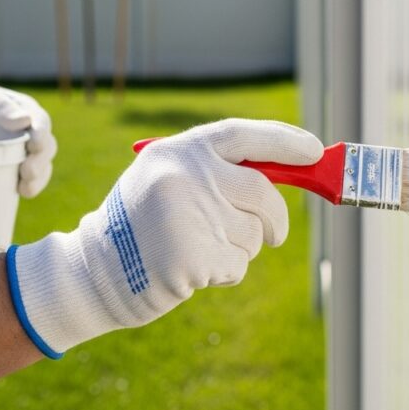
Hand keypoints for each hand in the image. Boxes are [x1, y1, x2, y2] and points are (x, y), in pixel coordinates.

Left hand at [0, 80, 55, 197]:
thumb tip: (24, 121)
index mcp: (26, 110)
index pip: (42, 122)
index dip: (42, 135)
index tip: (35, 146)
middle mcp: (29, 131)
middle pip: (46, 147)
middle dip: (41, 161)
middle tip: (28, 172)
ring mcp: (23, 151)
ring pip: (42, 165)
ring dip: (39, 178)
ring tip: (25, 188)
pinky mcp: (13, 167)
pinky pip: (30, 178)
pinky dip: (31, 186)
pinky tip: (23, 192)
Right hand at [7, 119, 323, 357]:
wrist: (93, 273)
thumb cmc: (142, 226)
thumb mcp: (167, 179)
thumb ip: (217, 171)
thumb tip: (290, 168)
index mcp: (178, 151)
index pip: (243, 135)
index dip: (283, 140)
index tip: (315, 150)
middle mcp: (185, 177)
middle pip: (263, 192)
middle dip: (276, 218)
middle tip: (276, 234)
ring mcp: (188, 216)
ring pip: (254, 233)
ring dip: (242, 248)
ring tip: (200, 248)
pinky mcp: (192, 257)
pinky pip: (238, 264)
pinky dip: (226, 272)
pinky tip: (193, 270)